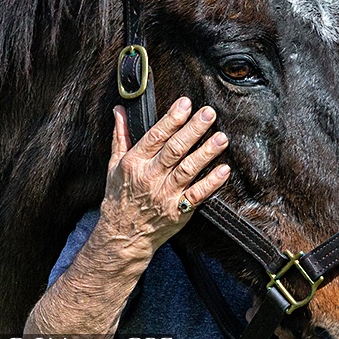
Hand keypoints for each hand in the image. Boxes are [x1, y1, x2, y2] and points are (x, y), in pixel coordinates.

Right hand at [99, 97, 230, 257]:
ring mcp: (165, 194)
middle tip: (209, 113)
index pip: (155, 136)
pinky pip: (197, 195)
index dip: (171, 118)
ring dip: (206, 153)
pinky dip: (211, 183)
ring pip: (188, 170)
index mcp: (134, 163)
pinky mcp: (178, 210)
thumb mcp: (114, 165)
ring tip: (221, 137)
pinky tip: (224, 170)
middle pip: (174, 150)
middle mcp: (150, 177)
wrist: (122, 235)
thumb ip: (120, 136)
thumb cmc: (120, 197)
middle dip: (193, 130)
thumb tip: (120, 110)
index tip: (186, 103)